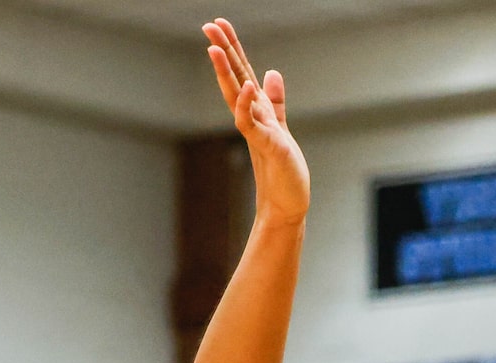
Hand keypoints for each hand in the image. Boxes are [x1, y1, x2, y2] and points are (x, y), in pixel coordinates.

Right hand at [203, 20, 308, 225]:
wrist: (287, 206)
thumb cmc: (284, 172)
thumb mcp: (280, 127)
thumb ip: (275, 101)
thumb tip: (271, 73)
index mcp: (257, 111)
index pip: (242, 73)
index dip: (232, 48)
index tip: (219, 23)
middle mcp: (253, 119)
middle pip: (234, 79)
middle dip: (223, 52)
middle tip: (208, 26)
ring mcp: (258, 132)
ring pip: (237, 98)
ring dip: (226, 74)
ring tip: (215, 49)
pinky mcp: (268, 148)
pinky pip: (252, 124)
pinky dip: (247, 106)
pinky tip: (246, 88)